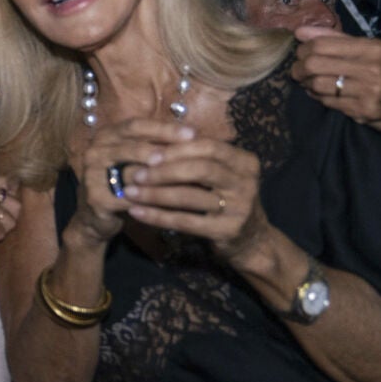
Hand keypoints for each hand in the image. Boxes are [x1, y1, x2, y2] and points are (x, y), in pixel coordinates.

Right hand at [65, 118, 189, 247]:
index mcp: (105, 136)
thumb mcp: (133, 159)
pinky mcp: (96, 198)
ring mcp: (91, 175)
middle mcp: (94, 152)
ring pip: (134, 174)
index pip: (135, 126)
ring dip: (164, 177)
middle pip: (134, 147)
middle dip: (166, 151)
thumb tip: (193, 136)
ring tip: (191, 179)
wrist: (94, 215)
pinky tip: (176, 202)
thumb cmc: (122, 182)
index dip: (164, 128)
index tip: (192, 133)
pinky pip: (131, 198)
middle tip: (194, 156)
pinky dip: (154, 199)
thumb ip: (154, 146)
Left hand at [121, 134, 266, 262]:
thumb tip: (151, 142)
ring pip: (190, 196)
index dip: (177, 149)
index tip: (148, 154)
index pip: (209, 146)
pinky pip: (186, 222)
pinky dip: (157, 216)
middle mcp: (247, 182)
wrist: (250, 239)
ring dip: (155, 194)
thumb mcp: (219, 175)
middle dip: (164, 170)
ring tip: (129, 192)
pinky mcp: (228, 230)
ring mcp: (240, 208)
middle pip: (201, 169)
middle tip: (136, 174)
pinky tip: (136, 212)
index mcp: (244, 162)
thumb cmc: (224, 198)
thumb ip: (196, 158)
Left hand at [292, 26, 380, 155]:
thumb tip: (300, 32)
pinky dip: (318, 97)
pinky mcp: (363, 110)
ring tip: (310, 83)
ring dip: (307, 84)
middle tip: (298, 71)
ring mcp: (368, 91)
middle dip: (299, 68)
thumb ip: (334, 39)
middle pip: (313, 64)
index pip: (321, 44)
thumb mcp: (369, 50)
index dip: (303, 49)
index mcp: (372, 48)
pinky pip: (327, 102)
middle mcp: (372, 67)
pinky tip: (322, 94)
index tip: (301, 54)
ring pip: (317, 84)